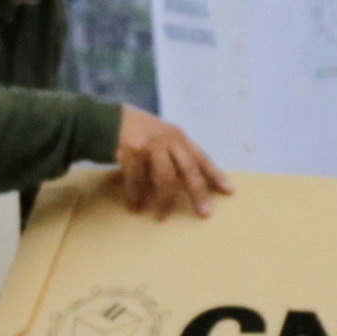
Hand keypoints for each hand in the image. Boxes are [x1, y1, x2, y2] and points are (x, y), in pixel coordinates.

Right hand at [110, 109, 226, 216]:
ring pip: (164, 179)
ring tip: (161, 217)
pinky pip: (137, 181)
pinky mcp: (131, 152)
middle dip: (198, 193)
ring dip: (164, 201)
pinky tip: (135, 207)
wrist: (107, 119)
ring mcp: (151, 146)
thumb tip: (190, 183)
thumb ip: (175, 154)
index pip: (202, 158)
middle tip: (204, 213)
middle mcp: (169, 140)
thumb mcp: (162, 137)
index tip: (229, 191)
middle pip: (189, 170)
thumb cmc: (138, 132)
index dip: (216, 175)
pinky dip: (136, 196)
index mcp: (179, 138)